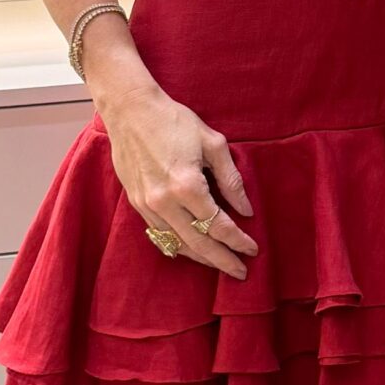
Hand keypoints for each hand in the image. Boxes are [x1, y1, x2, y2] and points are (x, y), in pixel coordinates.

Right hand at [99, 77, 257, 277]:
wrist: (130, 111)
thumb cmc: (174, 121)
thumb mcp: (213, 143)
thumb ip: (231, 179)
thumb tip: (246, 210)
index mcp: (188, 186)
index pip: (218, 226)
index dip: (238, 241)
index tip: (253, 250)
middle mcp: (165, 202)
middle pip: (199, 244)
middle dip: (222, 261)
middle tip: (241, 273)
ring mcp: (147, 206)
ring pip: (177, 245)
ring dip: (201, 258)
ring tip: (220, 264)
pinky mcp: (136, 204)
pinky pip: (160, 236)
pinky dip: (179, 246)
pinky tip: (192, 250)